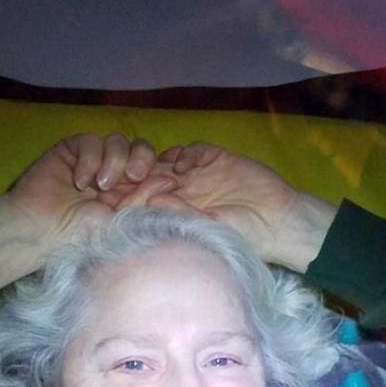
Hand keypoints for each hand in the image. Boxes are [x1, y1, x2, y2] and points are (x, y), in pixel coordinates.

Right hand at [0, 133, 174, 284]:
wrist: (41, 231)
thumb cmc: (81, 235)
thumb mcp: (120, 220)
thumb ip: (145, 198)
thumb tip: (171, 179)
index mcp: (131, 191)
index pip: (155, 168)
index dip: (160, 169)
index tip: (166, 180)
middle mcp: (116, 173)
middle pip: (142, 148)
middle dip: (142, 159)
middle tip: (133, 177)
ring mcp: (95, 160)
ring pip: (119, 141)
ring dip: (113, 161)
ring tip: (99, 186)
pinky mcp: (73, 150)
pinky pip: (91, 140)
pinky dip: (90, 159)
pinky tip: (80, 181)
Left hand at [125, 142, 337, 271]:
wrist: (277, 222)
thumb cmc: (243, 236)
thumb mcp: (207, 230)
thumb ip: (181, 215)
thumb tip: (150, 203)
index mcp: (177, 212)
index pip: (144, 201)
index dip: (125, 198)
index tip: (107, 202)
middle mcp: (184, 191)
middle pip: (148, 177)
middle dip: (130, 178)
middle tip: (118, 181)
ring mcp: (199, 174)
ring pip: (165, 161)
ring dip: (154, 164)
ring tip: (146, 171)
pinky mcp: (216, 158)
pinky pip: (192, 150)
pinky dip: (184, 154)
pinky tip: (183, 166)